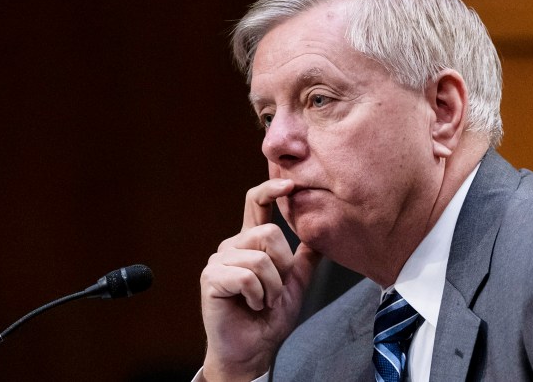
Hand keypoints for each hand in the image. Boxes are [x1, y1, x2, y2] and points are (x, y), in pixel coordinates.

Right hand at [200, 179, 320, 380]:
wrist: (254, 349)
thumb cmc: (269, 318)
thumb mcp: (295, 284)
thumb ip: (305, 258)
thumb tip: (321, 234)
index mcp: (250, 242)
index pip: (256, 203)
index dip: (271, 189)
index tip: (290, 183)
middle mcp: (232, 245)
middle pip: (268, 233)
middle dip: (282, 266)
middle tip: (275, 290)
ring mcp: (219, 260)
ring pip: (260, 258)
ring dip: (271, 287)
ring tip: (264, 301)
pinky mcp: (211, 278)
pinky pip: (247, 277)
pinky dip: (258, 295)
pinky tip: (252, 305)